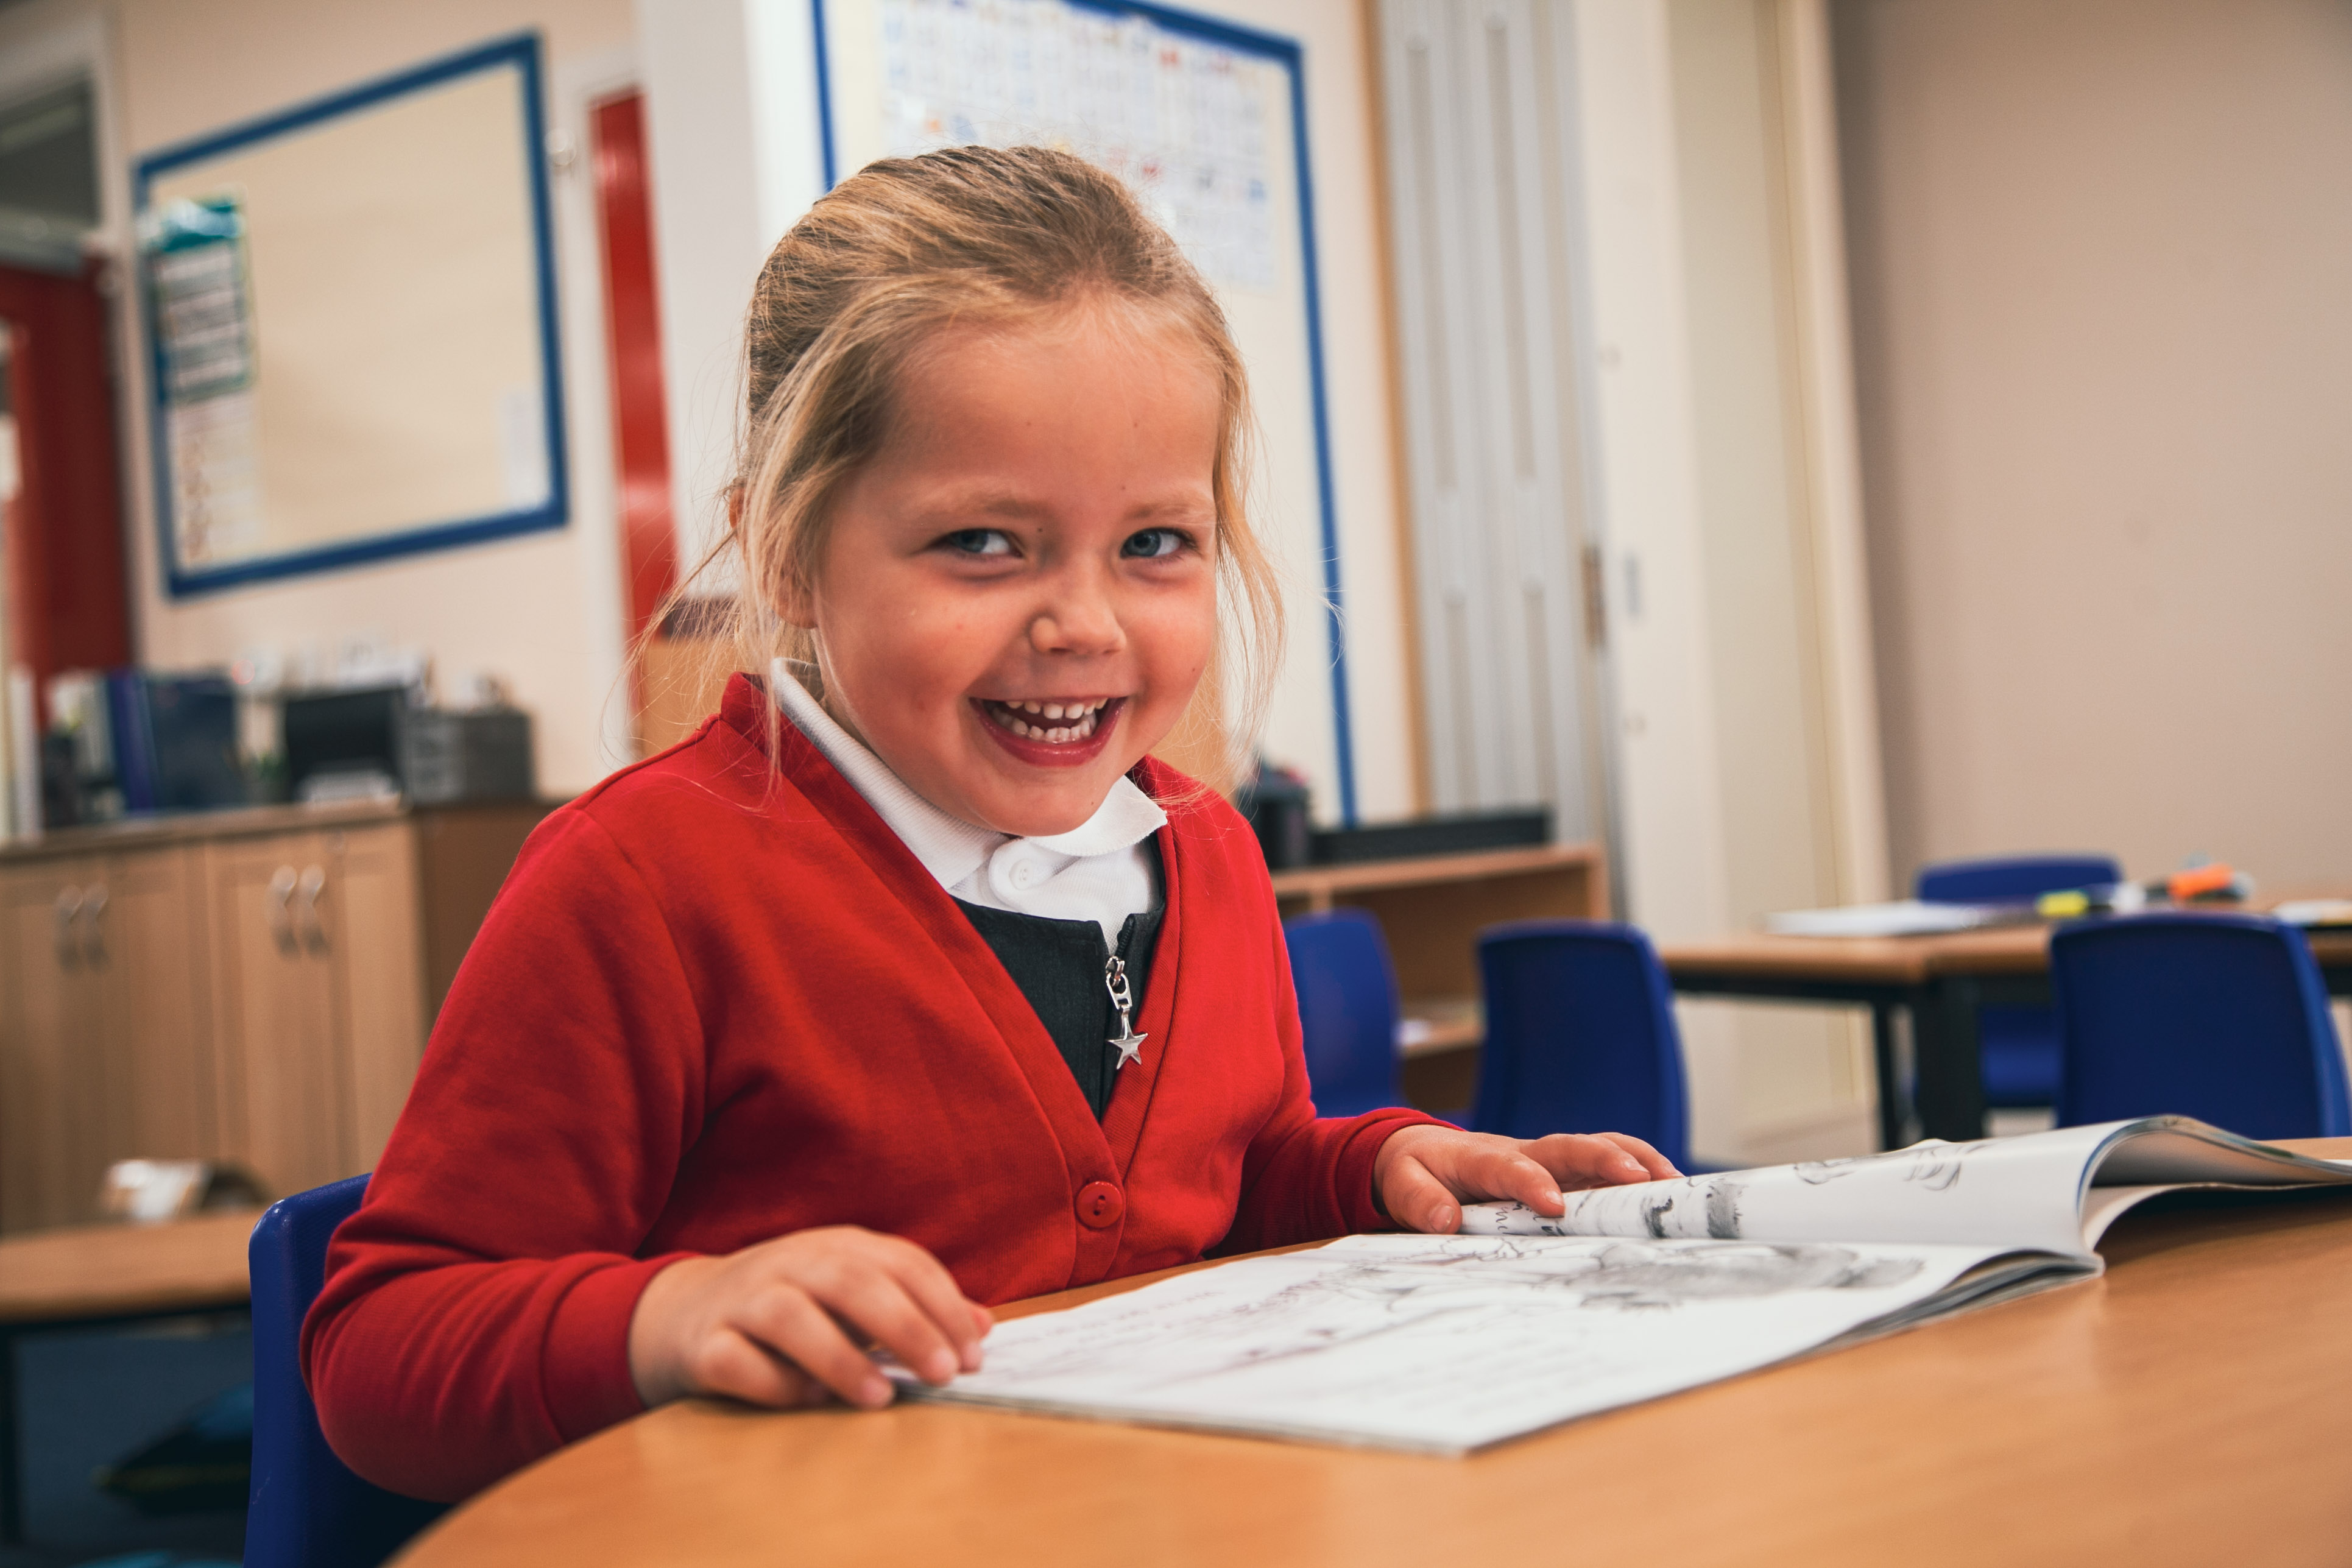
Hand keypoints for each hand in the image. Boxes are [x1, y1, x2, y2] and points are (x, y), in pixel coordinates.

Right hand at [627, 1226, 991, 1410]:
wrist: (681, 1314)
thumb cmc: (789, 1308)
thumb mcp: (853, 1296)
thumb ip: (916, 1307)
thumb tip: (982, 1326)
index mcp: (835, 1247)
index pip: (900, 1262)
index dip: (942, 1303)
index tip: (972, 1354)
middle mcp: (789, 1264)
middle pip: (851, 1281)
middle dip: (904, 1325)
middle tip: (941, 1373)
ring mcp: (742, 1301)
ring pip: (790, 1316)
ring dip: (839, 1357)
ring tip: (880, 1398)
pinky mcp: (703, 1344)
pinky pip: (737, 1361)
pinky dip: (773, 1383)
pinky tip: (807, 1401)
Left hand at [1373, 1124, 1679, 1233]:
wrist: (1421, 1151)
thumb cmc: (1415, 1169)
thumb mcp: (1401, 1182)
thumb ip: (1419, 1201)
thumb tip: (1442, 1220)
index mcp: (1481, 1158)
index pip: (1511, 1167)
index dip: (1532, 1183)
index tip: (1553, 1205)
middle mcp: (1522, 1152)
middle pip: (1569, 1146)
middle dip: (1605, 1160)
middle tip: (1642, 1182)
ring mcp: (1546, 1159)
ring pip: (1595, 1148)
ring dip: (1634, 1161)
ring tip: (1674, 1185)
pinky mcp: (1562, 1169)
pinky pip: (1602, 1164)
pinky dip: (1636, 1170)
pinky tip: (1668, 1190)